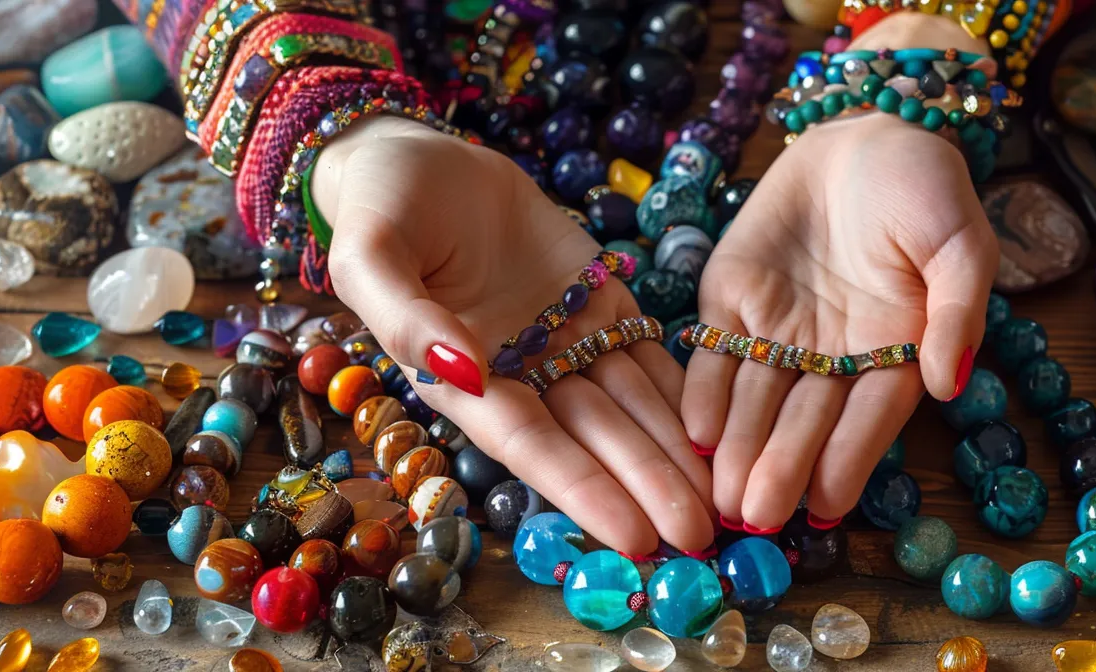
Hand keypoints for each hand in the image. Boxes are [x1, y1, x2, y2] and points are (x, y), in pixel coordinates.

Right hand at [312, 116, 713, 553]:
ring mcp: (563, 339)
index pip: (531, 444)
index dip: (582, 489)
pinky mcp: (598, 299)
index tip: (632, 535)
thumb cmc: (380, 208)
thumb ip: (405, 318)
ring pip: (629, 405)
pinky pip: (646, 354)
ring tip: (723, 502)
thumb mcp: (370, 256)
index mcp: (462, 380)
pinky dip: (684, 392)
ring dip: (675, 453)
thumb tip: (458, 371)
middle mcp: (520, 373)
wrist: (415, 156)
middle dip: (646, 486)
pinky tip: (724, 429)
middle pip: (593, 439)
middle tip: (700, 537)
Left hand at [683, 112, 997, 531]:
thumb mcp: (961, 244)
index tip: (826, 505)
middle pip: (804, 420)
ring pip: (754, 398)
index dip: (848, 460)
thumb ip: (957, 312)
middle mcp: (833, 355)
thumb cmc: (927, 187)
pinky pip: (713, 352)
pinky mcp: (731, 298)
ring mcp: (779, 330)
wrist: (866, 125)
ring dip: (736, 445)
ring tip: (719, 492)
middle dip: (779, 466)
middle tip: (756, 512)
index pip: (869, 418)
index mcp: (895, 351)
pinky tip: (693, 429)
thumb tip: (950, 384)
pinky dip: (703, 389)